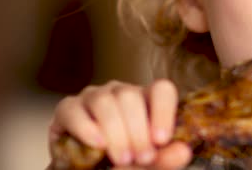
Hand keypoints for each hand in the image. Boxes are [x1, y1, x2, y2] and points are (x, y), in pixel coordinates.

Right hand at [48, 79, 191, 168]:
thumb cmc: (126, 163)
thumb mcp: (149, 165)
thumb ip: (165, 159)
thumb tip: (183, 151)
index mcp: (148, 100)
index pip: (161, 89)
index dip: (163, 112)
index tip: (161, 140)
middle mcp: (121, 92)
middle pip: (131, 97)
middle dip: (138, 131)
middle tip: (143, 158)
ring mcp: (93, 96)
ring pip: (105, 102)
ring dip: (116, 132)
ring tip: (122, 158)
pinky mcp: (68, 108)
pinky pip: (74, 110)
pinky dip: (86, 128)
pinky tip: (97, 145)